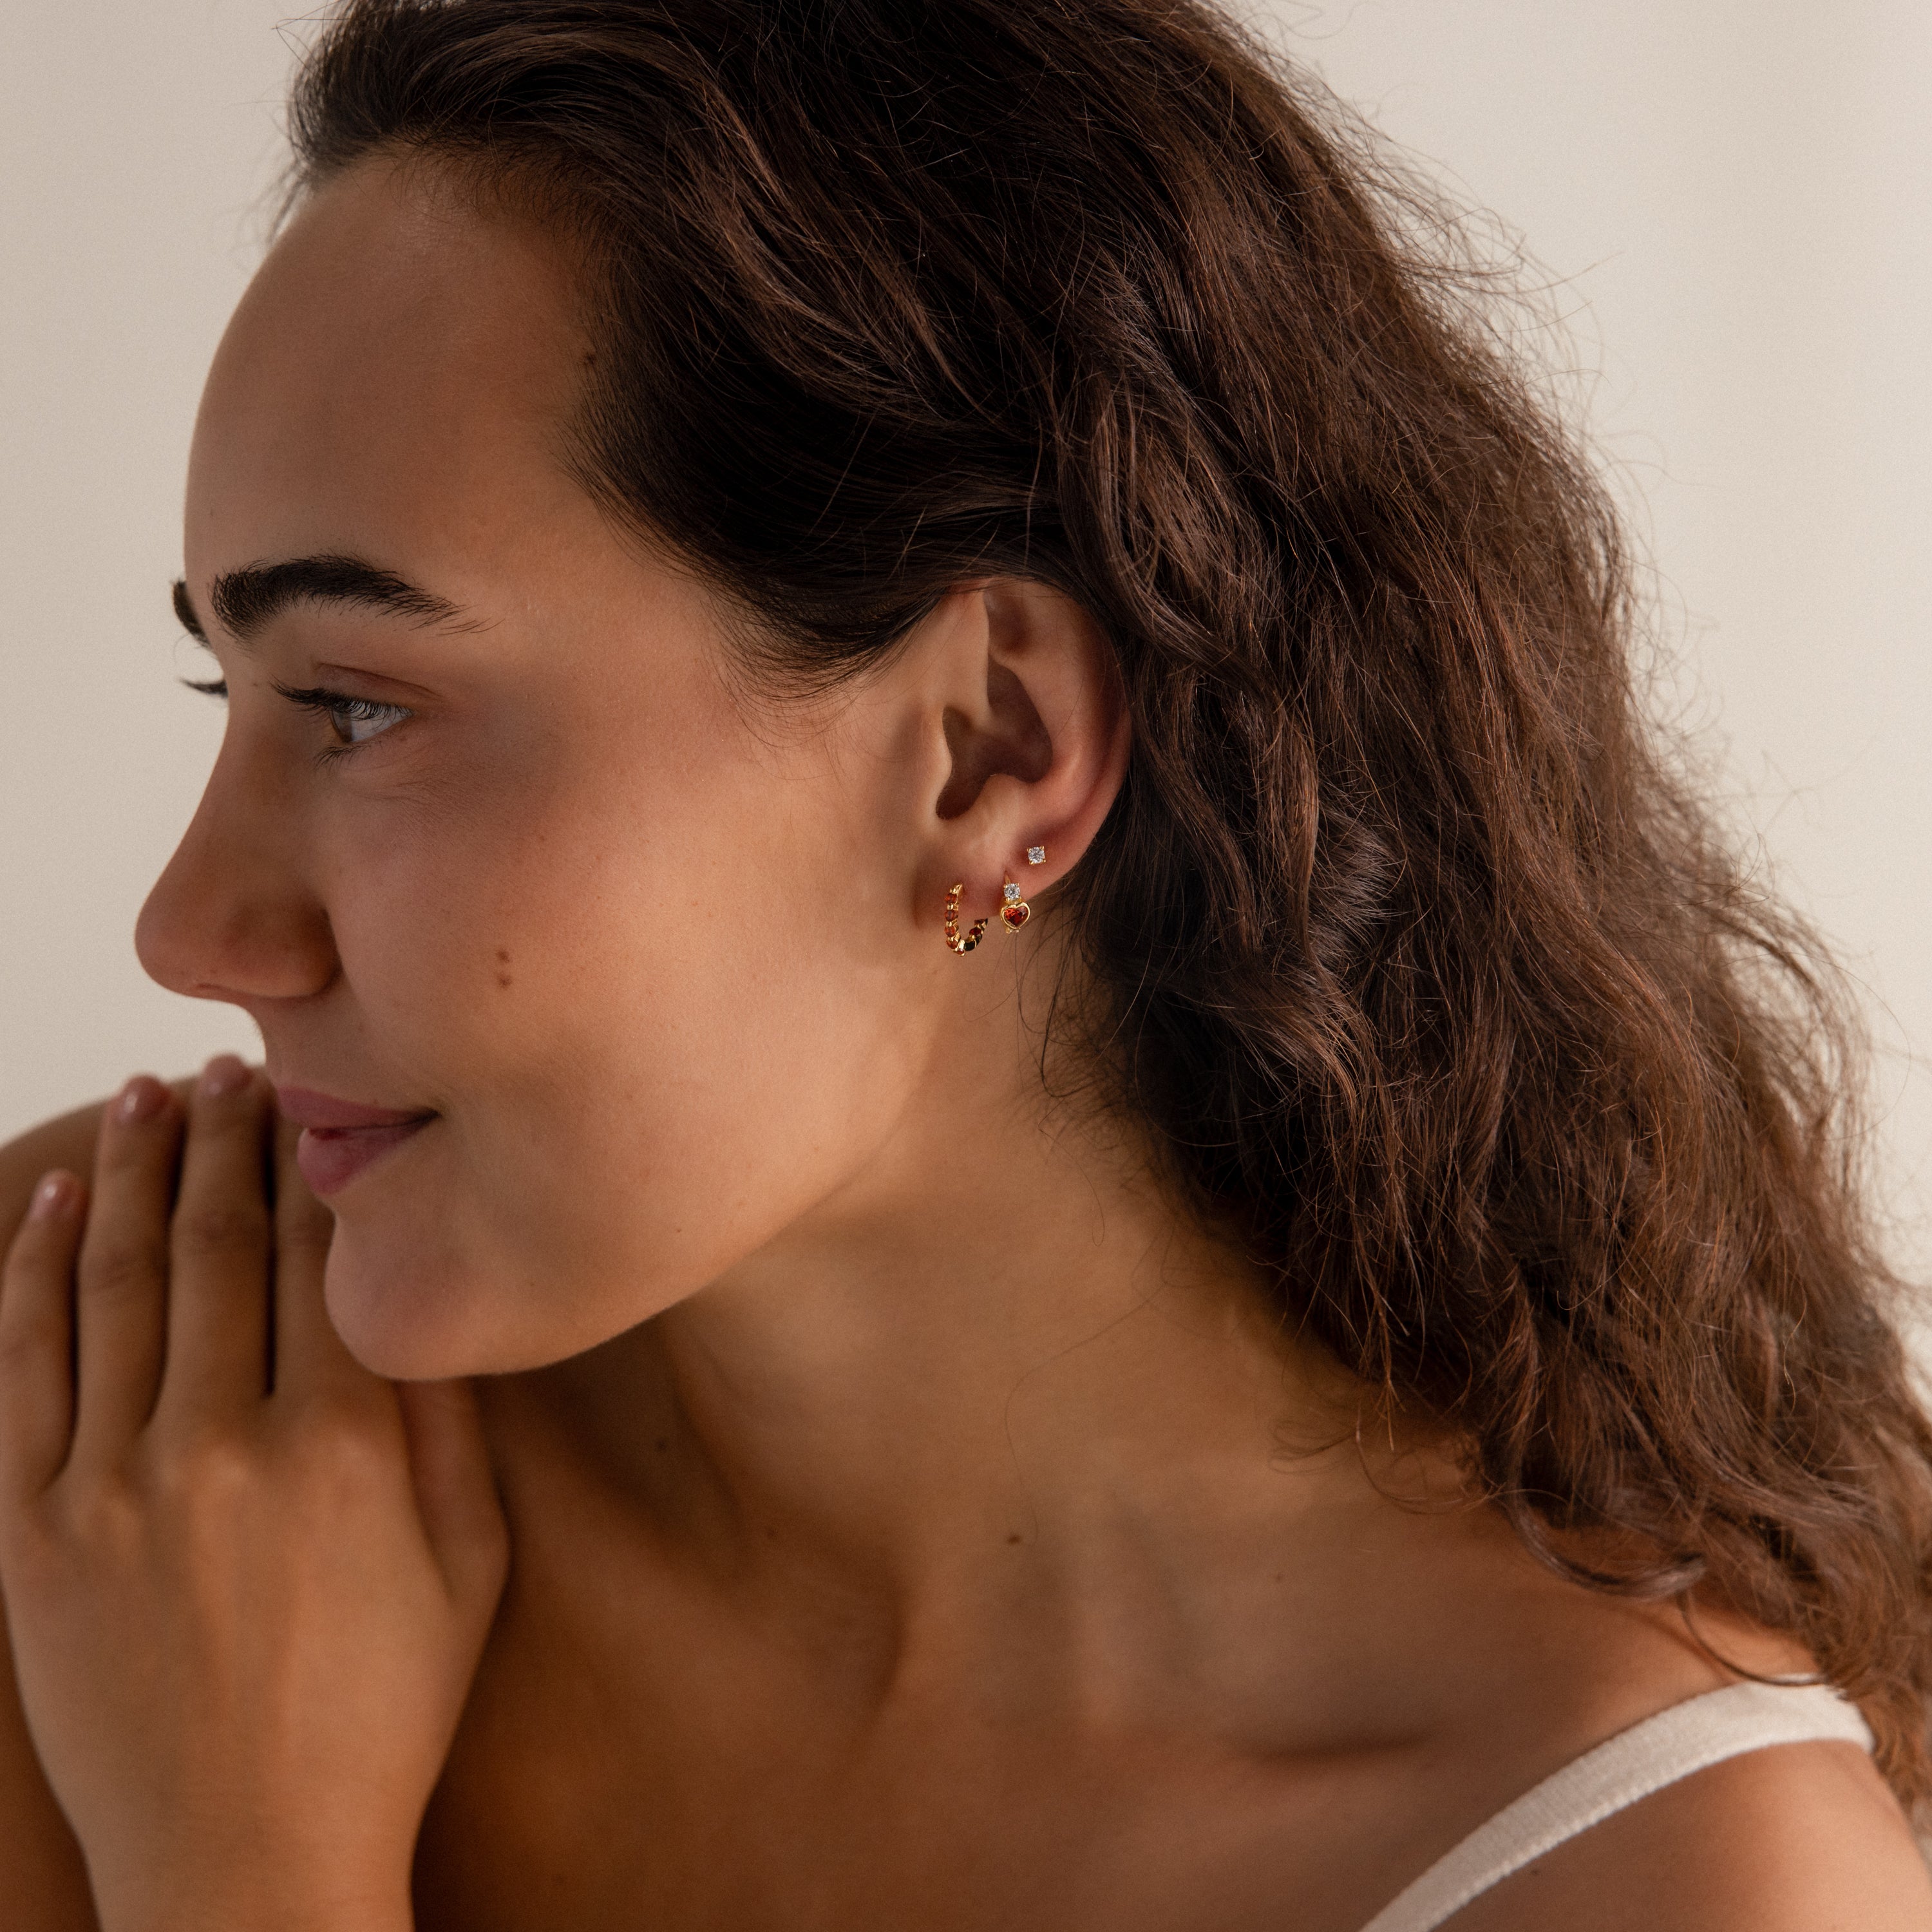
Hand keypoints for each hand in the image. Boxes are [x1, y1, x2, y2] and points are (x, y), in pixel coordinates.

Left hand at [0, 1060, 508, 1931]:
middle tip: (231, 1068)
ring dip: (132, 1177)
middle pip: (220, 1247)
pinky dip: (32, 1275)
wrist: (246, 1862)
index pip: (321, 1257)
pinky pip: (26, 1371)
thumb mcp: (472, 1564)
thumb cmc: (384, 1714)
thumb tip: (433, 1290)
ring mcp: (116, 1488)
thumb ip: (456, 1422)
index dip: (313, 1162)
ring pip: (119, 1284)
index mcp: (349, 1447)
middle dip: (226, 1141)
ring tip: (147, 1099)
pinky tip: (50, 1206)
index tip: (310, 1096)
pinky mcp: (32, 1536)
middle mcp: (228, 1446)